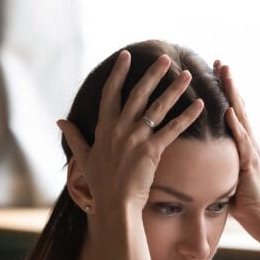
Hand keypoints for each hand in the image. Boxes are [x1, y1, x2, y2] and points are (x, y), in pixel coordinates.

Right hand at [58, 51, 203, 214]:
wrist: (114, 204)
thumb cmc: (100, 184)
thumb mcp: (83, 158)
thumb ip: (74, 136)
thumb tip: (59, 121)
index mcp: (104, 128)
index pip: (111, 93)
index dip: (119, 73)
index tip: (126, 55)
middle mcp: (120, 128)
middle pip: (138, 94)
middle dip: (153, 74)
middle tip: (165, 58)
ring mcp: (136, 138)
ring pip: (158, 107)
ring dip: (174, 89)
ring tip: (187, 75)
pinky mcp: (152, 151)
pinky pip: (172, 129)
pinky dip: (187, 116)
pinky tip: (200, 105)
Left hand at [214, 60, 259, 225]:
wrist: (257, 215)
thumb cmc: (238, 198)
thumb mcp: (222, 171)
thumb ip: (213, 157)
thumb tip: (195, 152)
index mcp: (240, 142)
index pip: (231, 110)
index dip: (224, 90)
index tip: (214, 71)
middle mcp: (248, 141)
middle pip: (238, 106)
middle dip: (229, 84)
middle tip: (220, 62)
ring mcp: (251, 149)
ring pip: (241, 116)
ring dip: (234, 96)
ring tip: (226, 76)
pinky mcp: (249, 162)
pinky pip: (241, 140)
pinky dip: (236, 125)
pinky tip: (228, 112)